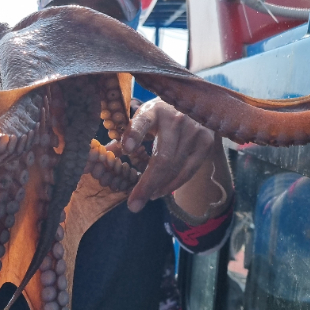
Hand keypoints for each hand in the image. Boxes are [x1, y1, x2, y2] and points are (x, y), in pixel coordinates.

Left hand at [120, 99, 230, 214]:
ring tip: (144, 199)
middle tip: (133, 205)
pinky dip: (173, 184)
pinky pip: (189, 171)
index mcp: (154, 110)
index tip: (125, 149)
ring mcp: (194, 130)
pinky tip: (160, 192)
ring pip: (175, 168)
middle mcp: (176, 118)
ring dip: (158, 187)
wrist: (194, 103)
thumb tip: (104, 155)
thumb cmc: (160, 115)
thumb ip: (125, 135)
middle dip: (146, 184)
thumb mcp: (142, 118)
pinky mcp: (206, 142)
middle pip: (162, 158)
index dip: (135, 135)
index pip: (143, 122)